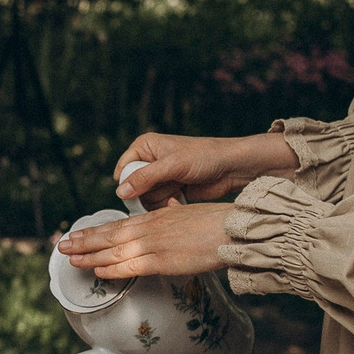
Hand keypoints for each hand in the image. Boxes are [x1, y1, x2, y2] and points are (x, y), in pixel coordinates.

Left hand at [57, 203, 235, 280]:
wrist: (231, 229)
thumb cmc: (215, 221)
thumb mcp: (187, 212)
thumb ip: (173, 212)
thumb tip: (169, 206)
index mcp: (154, 218)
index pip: (117, 225)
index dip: (95, 231)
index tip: (79, 234)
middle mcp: (148, 229)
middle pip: (109, 235)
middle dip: (83, 241)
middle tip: (62, 245)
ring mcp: (153, 245)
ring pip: (114, 251)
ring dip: (90, 256)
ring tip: (70, 258)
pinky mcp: (162, 261)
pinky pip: (131, 266)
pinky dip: (112, 269)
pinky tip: (98, 271)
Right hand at [109, 132, 297, 208]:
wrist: (233, 168)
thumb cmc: (205, 157)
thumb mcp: (172, 165)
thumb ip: (145, 178)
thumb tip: (120, 192)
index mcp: (144, 147)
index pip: (123, 171)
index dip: (130, 184)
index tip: (145, 189)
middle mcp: (150, 162)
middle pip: (133, 189)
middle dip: (151, 193)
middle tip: (170, 187)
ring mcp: (161, 178)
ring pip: (146, 200)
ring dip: (163, 200)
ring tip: (180, 191)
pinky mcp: (171, 191)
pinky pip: (159, 206)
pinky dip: (170, 205)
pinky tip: (183, 199)